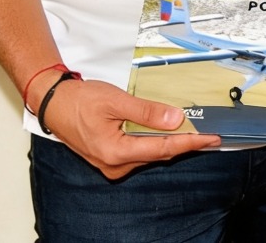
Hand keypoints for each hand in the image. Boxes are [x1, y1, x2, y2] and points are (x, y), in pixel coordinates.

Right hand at [38, 77, 219, 178]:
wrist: (55, 104)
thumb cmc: (80, 101)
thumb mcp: (116, 101)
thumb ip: (146, 112)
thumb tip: (175, 120)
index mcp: (115, 152)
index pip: (162, 149)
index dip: (189, 143)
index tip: (210, 138)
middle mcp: (114, 164)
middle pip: (158, 154)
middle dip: (183, 143)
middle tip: (208, 131)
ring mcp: (112, 164)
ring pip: (150, 154)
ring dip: (169, 142)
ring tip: (193, 130)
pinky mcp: (111, 159)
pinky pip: (140, 152)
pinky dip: (155, 141)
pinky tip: (167, 131)